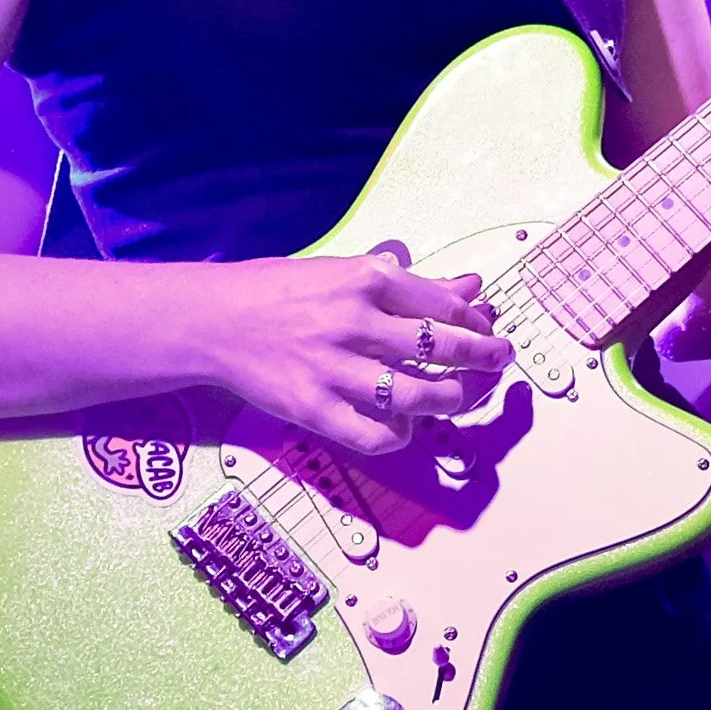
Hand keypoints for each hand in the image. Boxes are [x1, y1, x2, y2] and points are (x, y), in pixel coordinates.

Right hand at [193, 253, 512, 456]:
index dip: (476, 322)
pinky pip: (376, 435)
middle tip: (499, 361)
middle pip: (444, 349)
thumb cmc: (279, 291)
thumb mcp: (345, 273)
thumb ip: (411, 285)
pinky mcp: (313, 408)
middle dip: (484, 358)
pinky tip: (405, 426)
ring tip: (457, 395)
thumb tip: (470, 288)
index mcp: (366, 279)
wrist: (212, 321)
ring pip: (420, 396)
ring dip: (452, 399)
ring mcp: (334, 369)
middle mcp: (355, 322)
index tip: (486, 328)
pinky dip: (400, 436)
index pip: (445, 306)